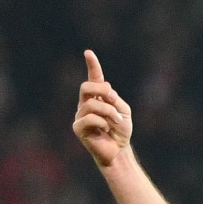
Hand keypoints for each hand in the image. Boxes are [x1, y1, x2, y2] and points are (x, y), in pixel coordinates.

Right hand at [72, 50, 132, 167]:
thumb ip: (115, 99)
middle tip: (114, 99)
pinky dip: (102, 122)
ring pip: (92, 104)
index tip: (88, 53)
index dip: (92, 65)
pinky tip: (105, 130)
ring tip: (115, 122)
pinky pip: (90, 118)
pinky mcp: (78, 127)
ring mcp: (80, 115)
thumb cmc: (120, 131)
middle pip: (86, 87)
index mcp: (97, 97)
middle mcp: (86, 104)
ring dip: (109, 112)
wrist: (119, 150)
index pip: (93, 79)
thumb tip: (105, 92)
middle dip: (101, 90)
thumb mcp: (124, 111)